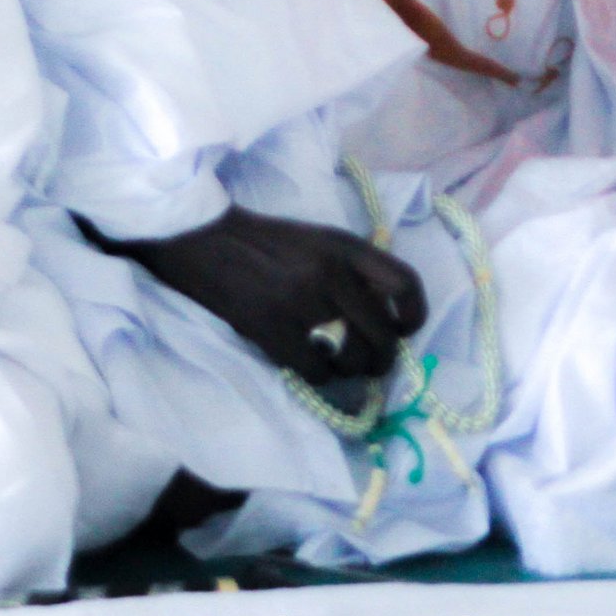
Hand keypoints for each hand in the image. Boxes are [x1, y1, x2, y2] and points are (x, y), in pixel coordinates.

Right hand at [100, 205, 426, 382]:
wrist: (201, 240)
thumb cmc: (262, 242)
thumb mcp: (317, 240)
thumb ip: (353, 269)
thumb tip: (388, 314)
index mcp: (345, 246)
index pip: (405, 284)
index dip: (414, 315)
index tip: (403, 330)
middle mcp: (332, 273)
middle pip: (384, 336)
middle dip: (381, 359)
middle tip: (369, 365)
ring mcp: (302, 302)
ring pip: (352, 360)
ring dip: (348, 371)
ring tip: (334, 364)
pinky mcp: (273, 329)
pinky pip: (316, 371)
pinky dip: (317, 375)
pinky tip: (306, 363)